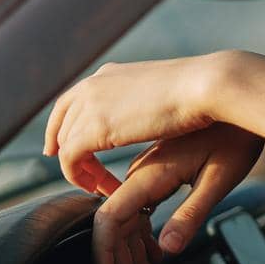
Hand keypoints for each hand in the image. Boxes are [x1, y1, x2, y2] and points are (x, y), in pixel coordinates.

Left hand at [44, 53, 228, 194]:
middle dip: (70, 154)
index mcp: (108, 74)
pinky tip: (101, 188)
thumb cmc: (200, 89)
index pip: (69, 102)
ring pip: (65, 145)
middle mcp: (92, 86)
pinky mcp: (94, 129)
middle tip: (89, 178)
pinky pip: (70, 160)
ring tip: (103, 188)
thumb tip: (153, 106)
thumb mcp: (162, 88)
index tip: (63, 151)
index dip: (60, 128)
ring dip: (81, 170)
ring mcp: (90, 106)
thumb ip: (145, 98)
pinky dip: (79, 178)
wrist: (204, 85)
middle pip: (62, 126)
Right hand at [90, 122, 264, 263]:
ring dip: (132, 255)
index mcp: (150, 173)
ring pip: (124, 219)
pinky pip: (136, 208)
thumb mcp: (221, 177)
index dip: (104, 253)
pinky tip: (156, 256)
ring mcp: (145, 170)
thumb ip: (192, 214)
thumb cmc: (237, 137)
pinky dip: (141, 236)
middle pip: (115, 225)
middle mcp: (140, 171)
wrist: (239, 96)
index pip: (110, 219)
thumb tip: (166, 251)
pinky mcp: (156, 169)